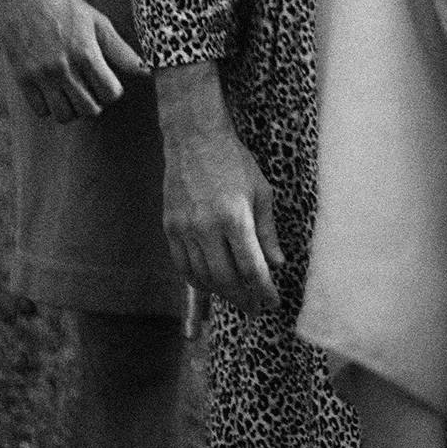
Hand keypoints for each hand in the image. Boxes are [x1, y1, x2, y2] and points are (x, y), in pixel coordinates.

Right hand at [0, 0, 147, 123]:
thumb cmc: (64, 5)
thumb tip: (146, 70)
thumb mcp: (96, 22)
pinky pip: (41, 111)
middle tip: (89, 88)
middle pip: (89, 109)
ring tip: (71, 90)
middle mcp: (64, 67)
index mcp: (86, 52)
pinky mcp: (22, 78)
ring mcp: (41, 75)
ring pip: (64, 115)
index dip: (112, 90)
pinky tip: (52, 88)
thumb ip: (120, 50)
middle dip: (94, 102)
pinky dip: (49, 105)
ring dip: (72, 107)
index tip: (106, 80)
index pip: (110, 93)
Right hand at [160, 93, 283, 314]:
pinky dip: (197, 281)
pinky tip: (210, 284)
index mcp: (235, 217)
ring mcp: (184, 229)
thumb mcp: (261, 191)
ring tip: (236, 297)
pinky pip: (182, 266)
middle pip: (226, 280)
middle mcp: (206, 228)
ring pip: (202, 277)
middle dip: (243, 299)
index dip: (264, 291)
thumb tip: (277, 264)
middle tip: (255, 309)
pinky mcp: (169, 228)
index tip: (273, 303)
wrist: (194, 138)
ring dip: (221, 293)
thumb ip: (267, 231)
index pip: (252, 268)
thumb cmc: (234, 161)